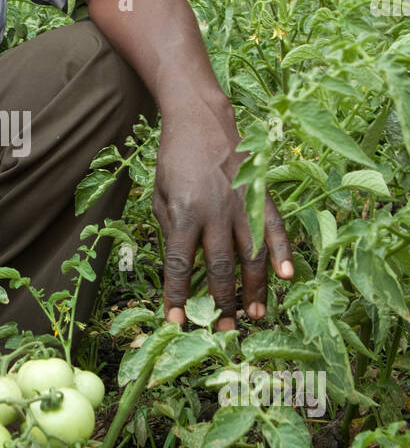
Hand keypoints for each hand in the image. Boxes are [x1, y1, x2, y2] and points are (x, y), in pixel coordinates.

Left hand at [153, 91, 293, 330]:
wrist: (201, 119)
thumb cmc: (174, 160)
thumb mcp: (160, 195)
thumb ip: (171, 230)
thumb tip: (185, 267)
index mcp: (184, 213)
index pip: (179, 264)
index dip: (177, 296)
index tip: (175, 321)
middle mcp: (215, 212)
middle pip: (219, 267)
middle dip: (221, 302)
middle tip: (224, 328)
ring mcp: (242, 203)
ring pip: (251, 255)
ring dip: (254, 289)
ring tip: (255, 316)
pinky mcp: (260, 195)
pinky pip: (275, 228)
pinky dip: (282, 253)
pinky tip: (286, 277)